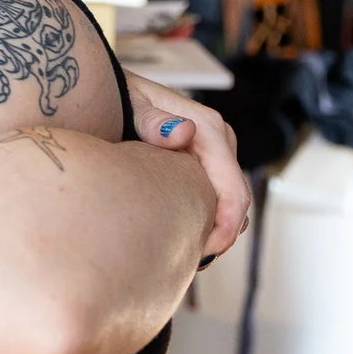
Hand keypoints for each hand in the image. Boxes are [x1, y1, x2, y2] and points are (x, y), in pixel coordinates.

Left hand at [126, 72, 250, 257]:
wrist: (115, 90)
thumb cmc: (120, 99)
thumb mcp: (132, 106)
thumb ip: (154, 122)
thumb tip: (184, 133)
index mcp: (209, 130)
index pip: (233, 189)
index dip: (225, 226)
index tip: (205, 252)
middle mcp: (220, 140)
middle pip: (237, 200)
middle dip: (221, 234)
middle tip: (192, 263)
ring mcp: (217, 151)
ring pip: (230, 201)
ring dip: (218, 228)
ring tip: (188, 254)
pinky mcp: (208, 160)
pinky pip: (219, 194)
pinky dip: (210, 217)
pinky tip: (187, 235)